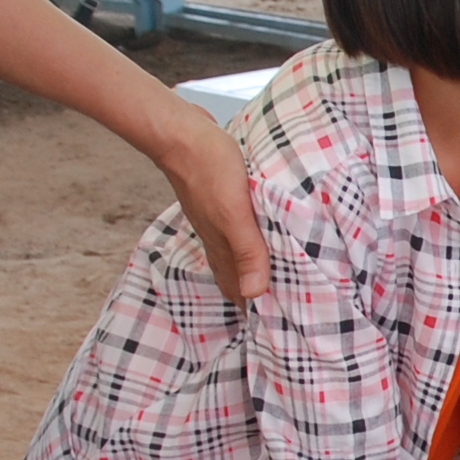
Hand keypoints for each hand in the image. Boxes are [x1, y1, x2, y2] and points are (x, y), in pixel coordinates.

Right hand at [137, 86, 268, 302]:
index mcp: (221, 246)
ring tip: (272, 281)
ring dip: (251, 269)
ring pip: (234, 255)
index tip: (275, 328)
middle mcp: (216, 238)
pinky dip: (248, 243)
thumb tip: (254, 294)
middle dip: (254, 296)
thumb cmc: (209, 168)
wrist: (179, 131)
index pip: (238, 290)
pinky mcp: (218, 202)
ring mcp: (214, 220)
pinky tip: (256, 237)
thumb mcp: (234, 212)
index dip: (254, 310)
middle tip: (279, 311)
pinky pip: (234, 233)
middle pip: (236, 277)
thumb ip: (246, 250)